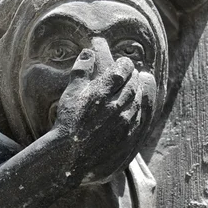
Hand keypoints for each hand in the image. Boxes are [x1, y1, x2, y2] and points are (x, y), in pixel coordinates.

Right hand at [55, 50, 155, 182]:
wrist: (70, 154)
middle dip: (133, 77)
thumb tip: (88, 52)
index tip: (123, 64)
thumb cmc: (67, 122)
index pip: (123, 69)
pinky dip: (138, 110)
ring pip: (138, 101)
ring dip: (137, 92)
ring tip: (132, 89)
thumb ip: (81, 70)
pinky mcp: (129, 137)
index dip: (125, 64)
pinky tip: (132, 108)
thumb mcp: (71, 92)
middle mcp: (118, 105)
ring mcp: (125, 122)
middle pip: (134, 84)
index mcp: (103, 91)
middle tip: (130, 74)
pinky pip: (140, 118)